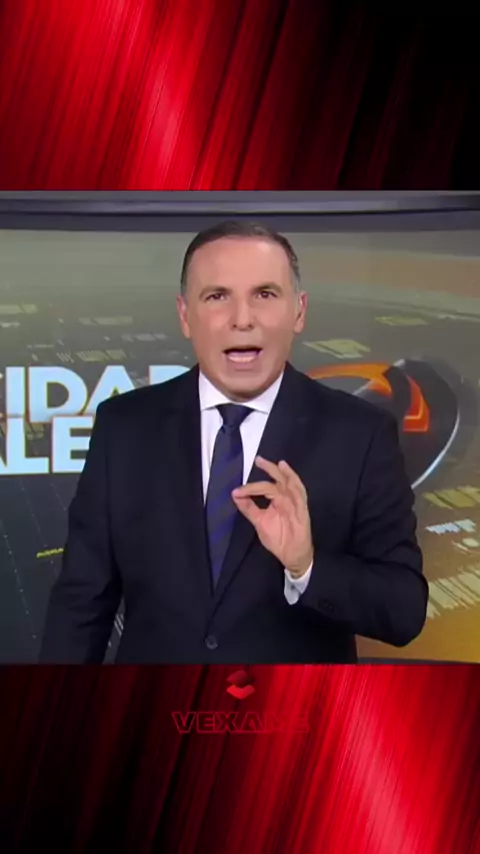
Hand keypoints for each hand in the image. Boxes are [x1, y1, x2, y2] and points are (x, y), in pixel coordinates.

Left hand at [232, 456, 312, 576]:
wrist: (291, 555)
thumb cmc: (278, 538)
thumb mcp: (259, 521)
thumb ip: (248, 508)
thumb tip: (234, 494)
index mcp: (276, 499)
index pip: (264, 487)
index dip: (251, 488)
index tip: (237, 491)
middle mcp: (285, 498)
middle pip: (279, 479)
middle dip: (269, 469)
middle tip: (258, 460)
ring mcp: (294, 503)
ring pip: (291, 484)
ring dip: (286, 474)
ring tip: (279, 464)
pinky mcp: (302, 511)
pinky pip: (300, 496)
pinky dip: (295, 486)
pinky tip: (290, 479)